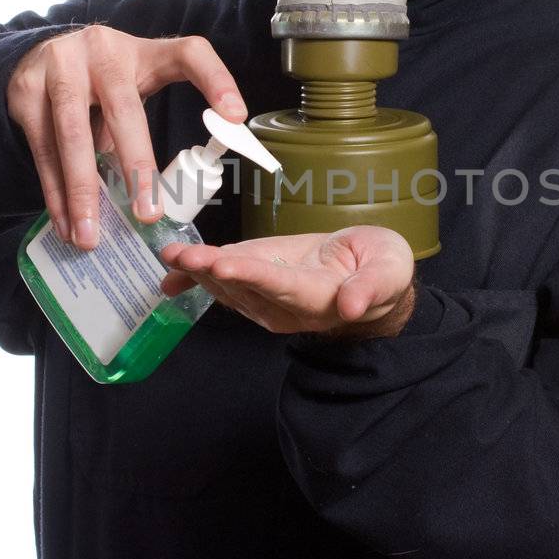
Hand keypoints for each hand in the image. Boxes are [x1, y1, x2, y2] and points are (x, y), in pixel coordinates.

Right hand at [7, 27, 246, 248]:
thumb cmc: (104, 81)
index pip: (190, 54)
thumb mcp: (137, 83)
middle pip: (125, 110)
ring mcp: (59, 66)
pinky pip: (42, 150)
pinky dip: (54, 192)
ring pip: (73, 135)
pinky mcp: (25, 90)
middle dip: (136, 167)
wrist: (39, 55)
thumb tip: (177, 192)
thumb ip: (152, 122)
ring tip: (92, 237)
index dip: (217, 81)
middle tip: (148, 214)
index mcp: (144, 51)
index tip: (237, 117)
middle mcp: (103, 50)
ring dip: (83, 193)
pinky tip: (66, 223)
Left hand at [159, 225, 417, 338]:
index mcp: (318, 297)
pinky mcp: (257, 283)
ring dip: (198, 270)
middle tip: (183, 256)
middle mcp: (285, 305)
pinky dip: (194, 279)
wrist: (371, 278)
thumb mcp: (389, 271)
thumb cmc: (383, 268)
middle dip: (212, 271)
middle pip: (245, 287)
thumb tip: (353, 305)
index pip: (281, 286)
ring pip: (228, 284)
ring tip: (172, 254)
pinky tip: (170, 275)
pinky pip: (223, 283)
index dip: (252, 275)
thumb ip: (372, 287)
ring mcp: (267, 297)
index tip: (224, 265)